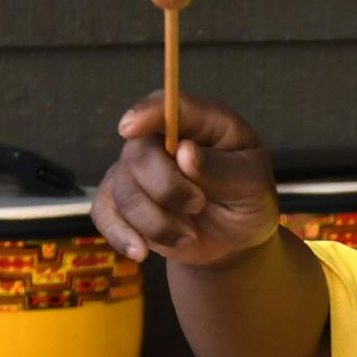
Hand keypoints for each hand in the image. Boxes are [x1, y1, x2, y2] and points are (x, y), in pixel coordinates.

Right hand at [91, 91, 278, 266]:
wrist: (235, 241)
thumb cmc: (248, 202)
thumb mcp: (252, 186)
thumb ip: (222, 169)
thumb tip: (185, 152)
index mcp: (202, 124)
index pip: (168, 105)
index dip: (147, 113)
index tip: (130, 128)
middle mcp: (164, 140)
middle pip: (139, 153)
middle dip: (166, 187)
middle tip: (198, 206)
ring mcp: (139, 170)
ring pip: (123, 189)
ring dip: (156, 221)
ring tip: (188, 235)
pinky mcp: (124, 201)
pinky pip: (104, 212)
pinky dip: (122, 235)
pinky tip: (141, 251)